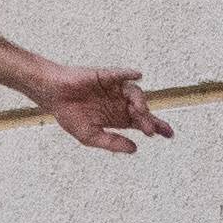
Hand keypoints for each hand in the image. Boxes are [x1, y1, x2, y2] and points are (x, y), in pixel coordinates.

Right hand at [30, 63, 167, 151]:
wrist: (52, 96)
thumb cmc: (69, 115)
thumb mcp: (91, 136)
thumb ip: (112, 142)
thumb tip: (135, 149)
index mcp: (116, 117)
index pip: (140, 122)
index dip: (155, 127)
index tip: (169, 134)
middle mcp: (119, 102)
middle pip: (141, 110)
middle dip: (150, 120)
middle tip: (152, 130)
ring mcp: (114, 89)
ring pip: (135, 94)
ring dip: (140, 103)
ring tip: (141, 112)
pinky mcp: (106, 76)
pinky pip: (121, 74)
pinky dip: (129, 74)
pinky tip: (137, 76)